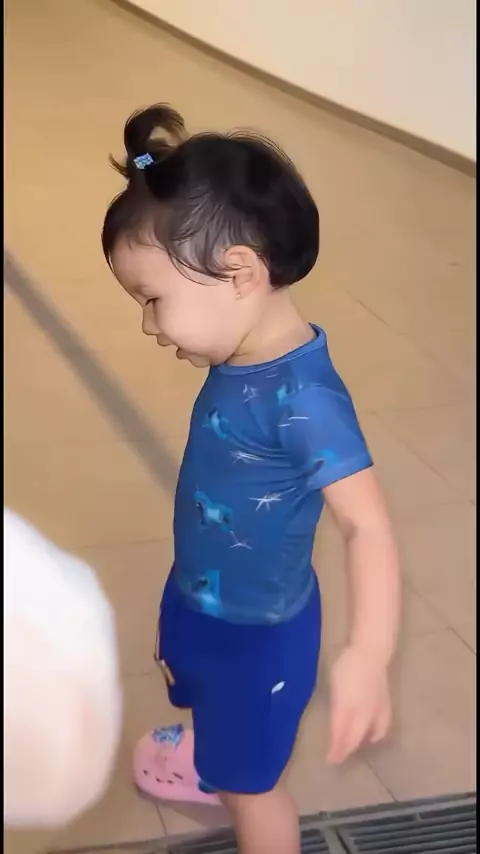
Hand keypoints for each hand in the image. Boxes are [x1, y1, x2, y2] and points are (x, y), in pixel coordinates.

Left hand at [326, 645, 391, 763]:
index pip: (341, 733)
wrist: (371, 652)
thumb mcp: (337, 687)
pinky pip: (382, 725)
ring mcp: (377, 708)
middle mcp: (365, 712)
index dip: (336, 748)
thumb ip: (338, 710)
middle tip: (338, 758)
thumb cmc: (349, 666)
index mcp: (350, 707)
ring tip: (353, 748)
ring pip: (369, 732)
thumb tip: (337, 731)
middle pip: (355, 736)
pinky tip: (374, 736)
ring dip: (360, 742)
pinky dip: (377, 734)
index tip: (329, 760)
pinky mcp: (385, 704)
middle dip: (346, 749)